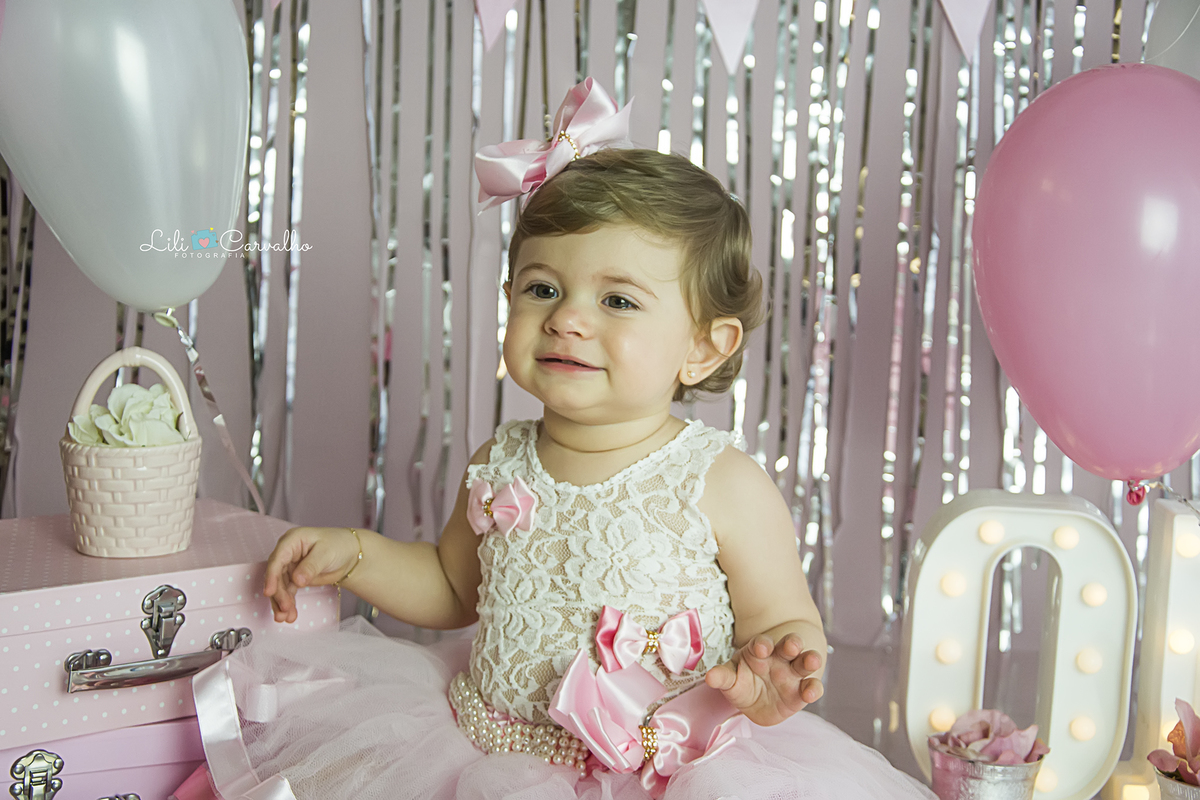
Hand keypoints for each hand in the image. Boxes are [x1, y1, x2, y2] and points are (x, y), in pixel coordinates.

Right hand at [263, 527, 360, 622]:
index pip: (277, 559)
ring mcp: (290, 566)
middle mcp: (288, 553)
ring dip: (281, 602)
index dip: (272, 576)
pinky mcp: (295, 578)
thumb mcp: (326, 553)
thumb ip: (311, 566)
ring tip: (285, 617)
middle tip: (284, 609)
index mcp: (292, 540)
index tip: (270, 592)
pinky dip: (288, 603)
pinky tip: (290, 615)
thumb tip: (297, 580)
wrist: (349, 554)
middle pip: (276, 575)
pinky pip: (287, 592)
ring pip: (280, 586)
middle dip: (278, 594)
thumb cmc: (338, 545)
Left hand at [703, 633, 823, 726]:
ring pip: (804, 662)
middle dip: (791, 643)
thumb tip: (710, 677)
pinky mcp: (802, 691)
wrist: (760, 700)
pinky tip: (811, 692)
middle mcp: (780, 658)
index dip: (762, 644)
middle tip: (792, 645)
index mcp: (760, 652)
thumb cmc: (744, 682)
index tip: (761, 648)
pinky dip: (814, 688)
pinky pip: (812, 687)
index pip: (761, 643)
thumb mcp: (731, 679)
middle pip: (788, 645)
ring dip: (809, 659)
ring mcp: (793, 673)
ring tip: (812, 660)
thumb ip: (723, 677)